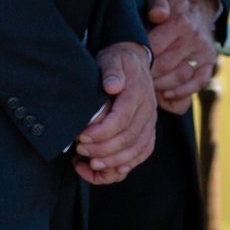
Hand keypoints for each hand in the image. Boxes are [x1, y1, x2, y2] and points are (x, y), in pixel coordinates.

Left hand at [75, 42, 157, 184]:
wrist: (132, 64)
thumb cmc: (118, 63)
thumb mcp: (112, 60)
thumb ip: (112, 72)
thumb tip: (113, 86)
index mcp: (138, 93)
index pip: (122, 120)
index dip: (101, 133)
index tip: (81, 137)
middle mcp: (148, 111)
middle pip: (129, 139)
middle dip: (102, 149)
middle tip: (80, 149)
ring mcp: (150, 123)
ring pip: (137, 151)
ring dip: (113, 162)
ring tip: (90, 163)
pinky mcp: (147, 133)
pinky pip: (141, 155)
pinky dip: (123, 167)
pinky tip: (103, 169)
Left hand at [146, 0, 220, 114]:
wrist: (199, 9)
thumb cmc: (173, 8)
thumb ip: (157, 4)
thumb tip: (157, 14)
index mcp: (181, 23)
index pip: (155, 49)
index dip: (140, 60)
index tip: (130, 64)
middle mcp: (195, 38)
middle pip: (165, 66)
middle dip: (148, 75)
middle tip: (135, 78)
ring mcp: (205, 53)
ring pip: (180, 77)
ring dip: (161, 86)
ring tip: (149, 85)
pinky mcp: (210, 63)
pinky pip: (198, 83)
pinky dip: (182, 92)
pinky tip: (167, 95)